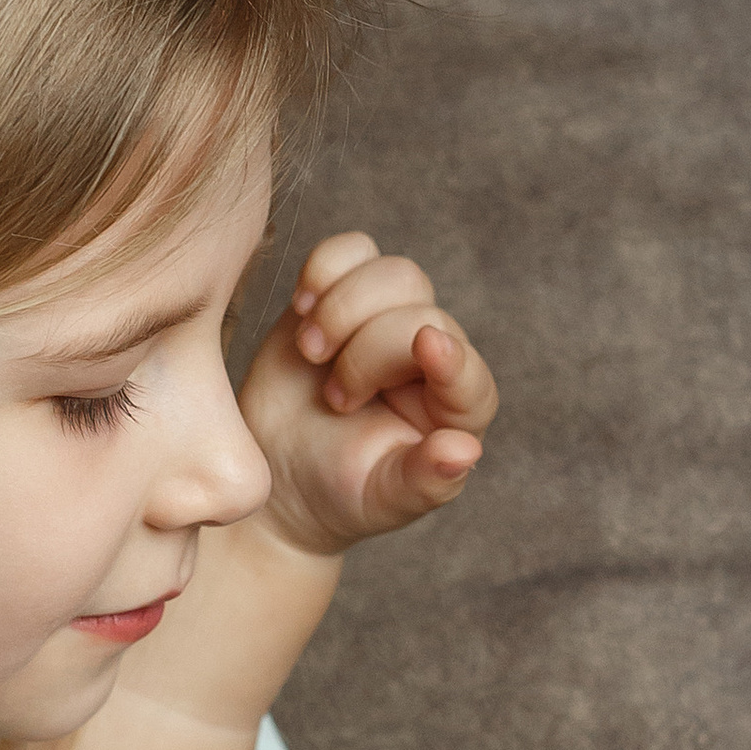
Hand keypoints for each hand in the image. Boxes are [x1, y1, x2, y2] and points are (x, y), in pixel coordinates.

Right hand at [236, 230, 497, 557]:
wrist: (279, 475)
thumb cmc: (340, 494)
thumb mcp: (383, 498)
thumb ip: (426, 479)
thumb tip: (465, 452)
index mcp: (455, 411)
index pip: (471, 375)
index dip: (454, 358)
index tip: (427, 346)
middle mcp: (431, 357)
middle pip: (422, 312)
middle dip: (368, 351)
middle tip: (333, 399)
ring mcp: (387, 320)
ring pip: (394, 274)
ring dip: (344, 307)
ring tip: (311, 352)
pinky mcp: (342, 296)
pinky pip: (352, 250)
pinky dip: (326, 267)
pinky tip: (301, 307)